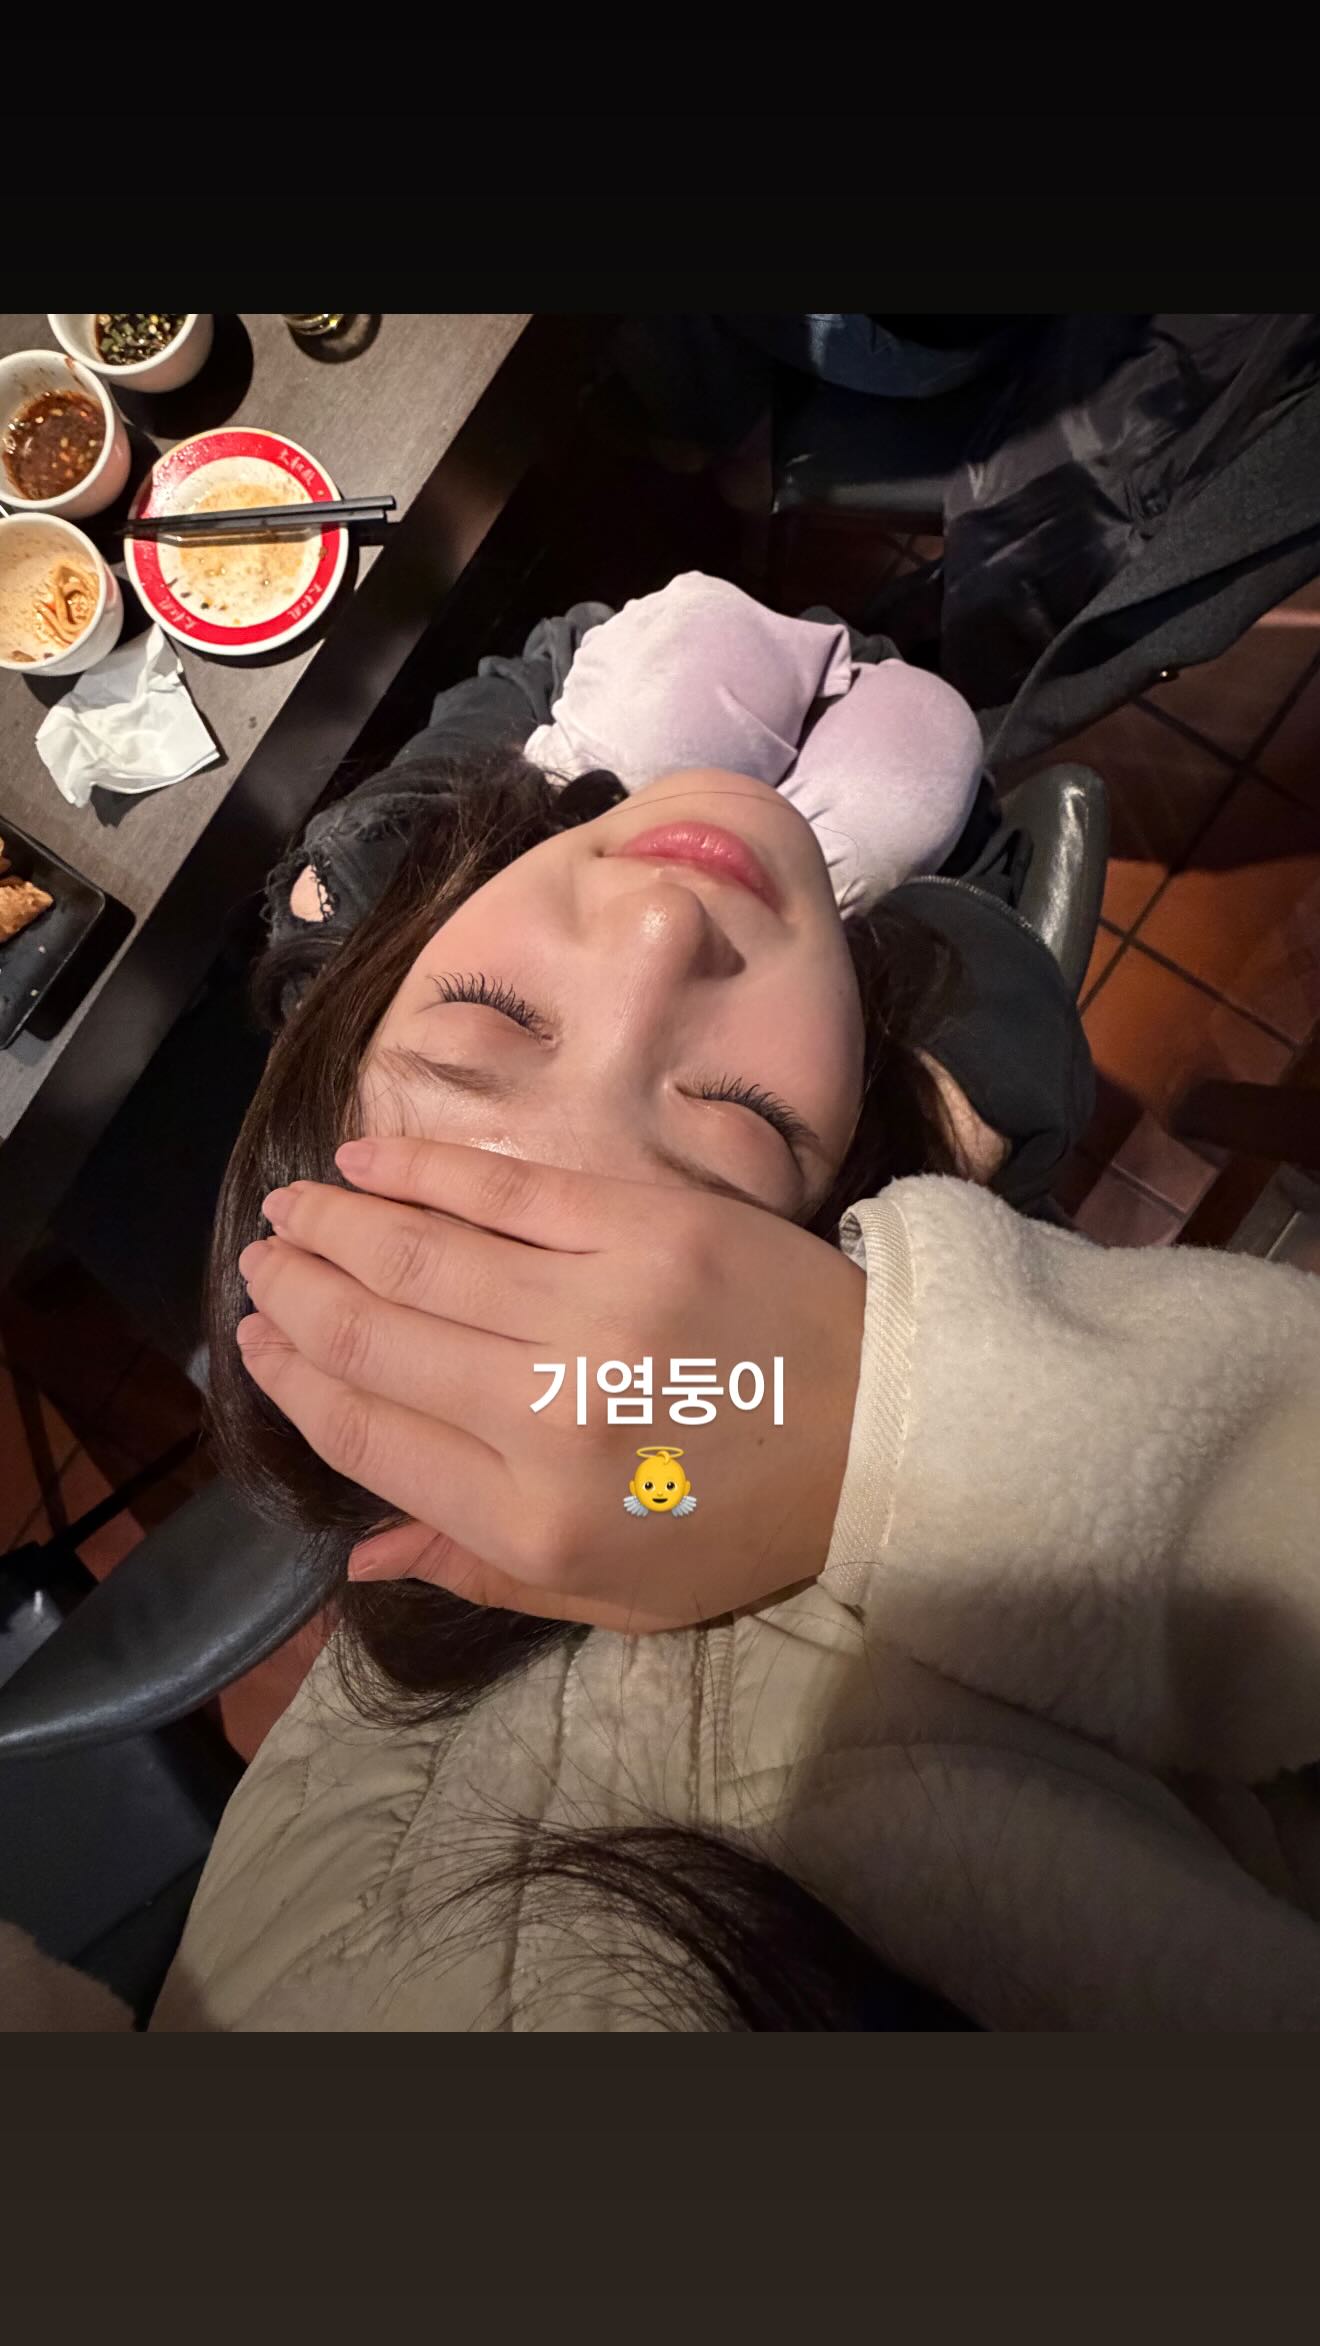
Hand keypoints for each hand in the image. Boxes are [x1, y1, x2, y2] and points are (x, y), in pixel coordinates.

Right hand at [235, 1137, 865, 1631]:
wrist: (889, 1433)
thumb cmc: (743, 1527)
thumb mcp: (612, 1595)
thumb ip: (475, 1567)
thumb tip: (355, 1559)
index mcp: (532, 1516)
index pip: (368, 1435)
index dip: (296, 1383)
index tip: (255, 1344)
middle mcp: (547, 1411)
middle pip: (376, 1336)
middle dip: (297, 1295)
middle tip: (259, 1266)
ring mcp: (597, 1307)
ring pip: (419, 1253)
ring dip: (335, 1225)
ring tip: (289, 1211)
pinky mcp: (646, 1224)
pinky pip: (503, 1188)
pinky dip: (420, 1171)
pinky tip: (367, 1161)